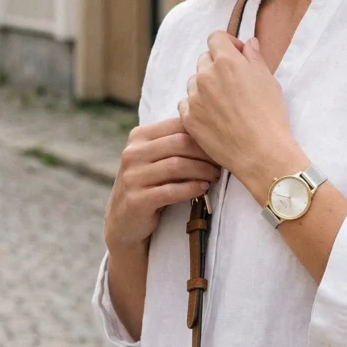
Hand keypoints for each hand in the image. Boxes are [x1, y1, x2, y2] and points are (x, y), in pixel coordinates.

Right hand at [104, 117, 221, 253]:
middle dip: (205, 153)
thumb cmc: (149, 184)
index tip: (220, 145)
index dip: (202, 134)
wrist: (124, 221)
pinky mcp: (137, 200)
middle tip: (221, 162)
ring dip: (202, 170)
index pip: (177, 125)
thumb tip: (214, 132)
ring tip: (215, 176)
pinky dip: (192, 188)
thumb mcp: (155, 158)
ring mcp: (132, 177)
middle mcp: (132, 153)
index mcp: (139, 136)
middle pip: (179, 143)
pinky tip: (203, 188)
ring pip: (177, 166)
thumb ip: (175, 143)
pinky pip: (171, 191)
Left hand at [178, 31, 293, 182]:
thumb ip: (254, 57)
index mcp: (226, 61)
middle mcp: (206, 75)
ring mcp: (194, 97)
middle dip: (217, 66)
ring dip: (206, 87)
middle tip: (233, 85)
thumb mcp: (268, 80)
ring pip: (195, 83)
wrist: (261, 152)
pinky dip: (198, 107)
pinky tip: (215, 118)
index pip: (216, 38)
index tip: (237, 56)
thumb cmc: (270, 115)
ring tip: (225, 105)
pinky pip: (187, 104)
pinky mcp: (188, 118)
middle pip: (204, 60)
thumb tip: (248, 44)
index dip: (227, 45)